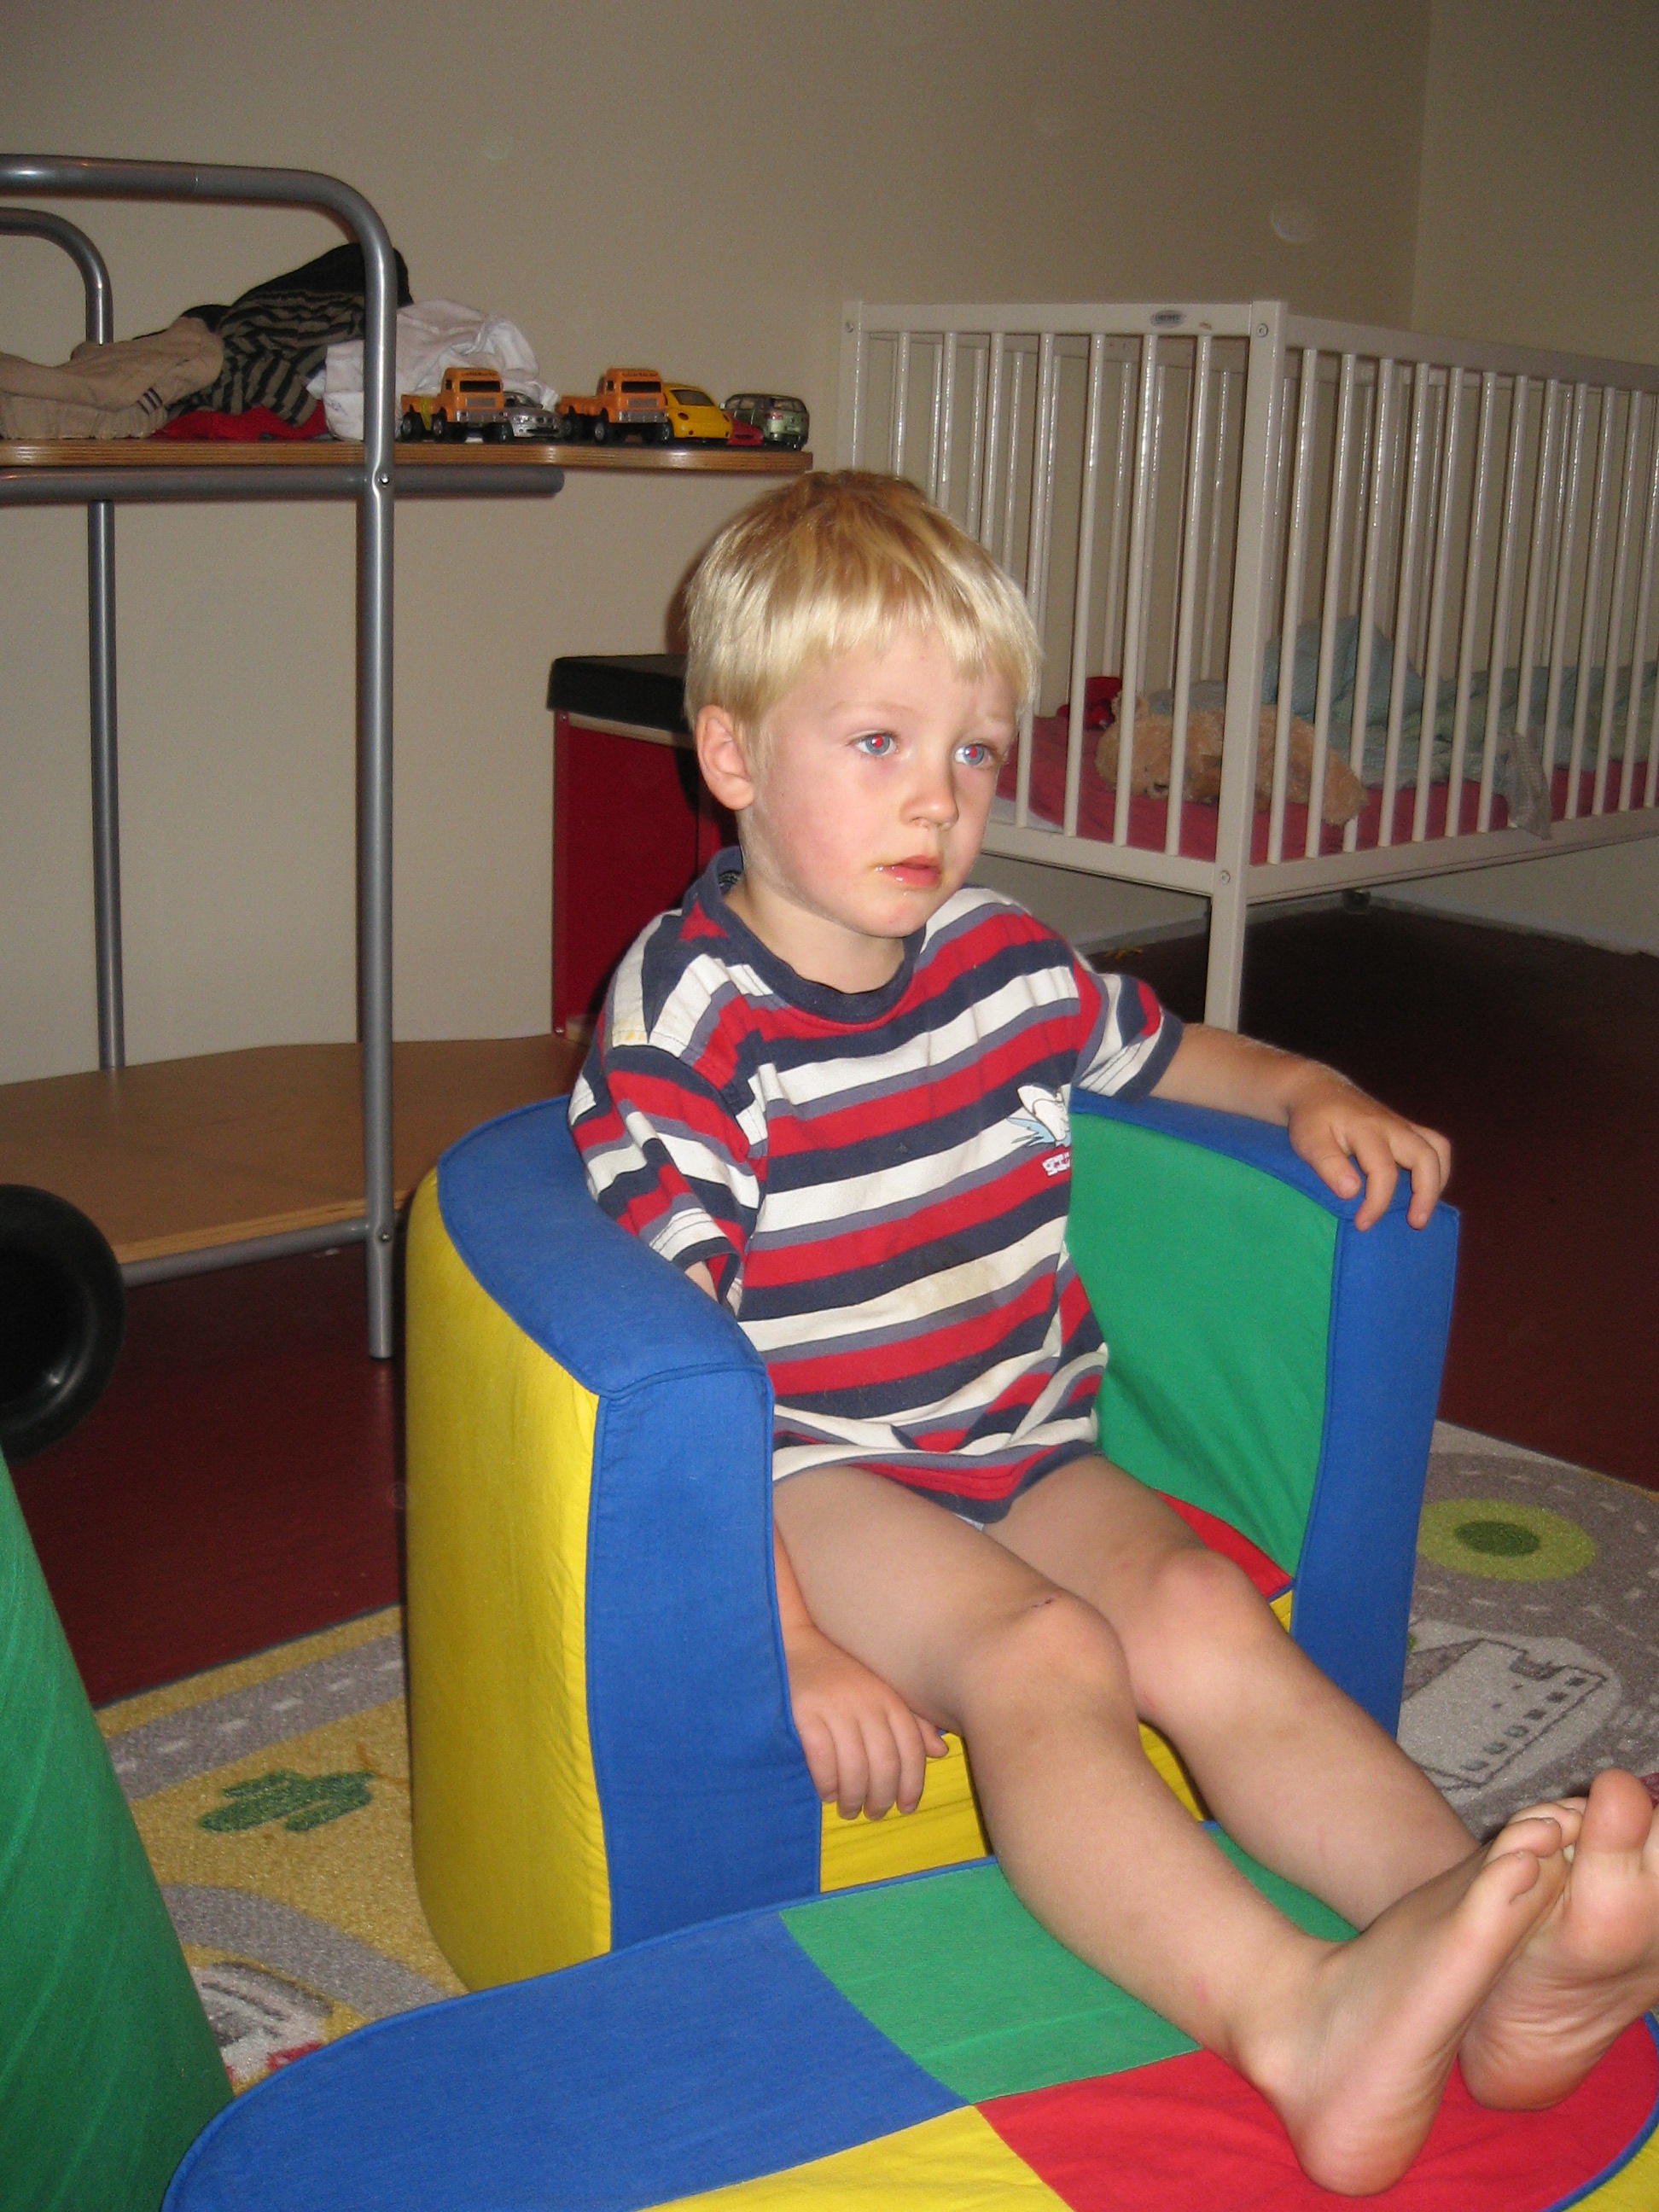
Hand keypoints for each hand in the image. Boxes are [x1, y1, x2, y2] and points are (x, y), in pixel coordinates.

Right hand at [782, 1614, 948, 1819]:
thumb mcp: (883, 1691)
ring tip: (849, 1810)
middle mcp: (867, 1701)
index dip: (912, 1785)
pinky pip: (821, 1758)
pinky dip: (827, 1783)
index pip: (911, 1749)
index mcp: (890, 1698)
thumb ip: (913, 1721)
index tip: (906, 1808)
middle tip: (874, 1814)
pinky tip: (827, 1793)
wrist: (797, 1645)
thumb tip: (941, 1752)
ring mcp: (835, 1706)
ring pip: (854, 1767)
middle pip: (885, 1764)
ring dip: (854, 1798)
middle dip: (882, 1798)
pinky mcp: (805, 1711)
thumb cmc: (845, 1674)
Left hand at [1285, 1066, 1450, 1229]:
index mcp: (1367, 1129)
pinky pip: (1435, 1145)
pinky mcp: (1407, 1128)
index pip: (1383, 1171)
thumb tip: (1351, 1192)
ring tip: (1425, 1209)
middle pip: (1426, 1156)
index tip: (1362, 1224)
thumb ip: (1328, 1165)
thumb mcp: (1309, 1141)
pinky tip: (1424, 1191)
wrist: (1318, 1090)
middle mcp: (1392, 1126)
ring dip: (1438, 1181)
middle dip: (1426, 1193)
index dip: (1377, 1202)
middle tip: (1415, 1223)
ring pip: (1438, 1148)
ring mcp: (1403, 1125)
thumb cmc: (1312, 1120)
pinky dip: (1437, 1170)